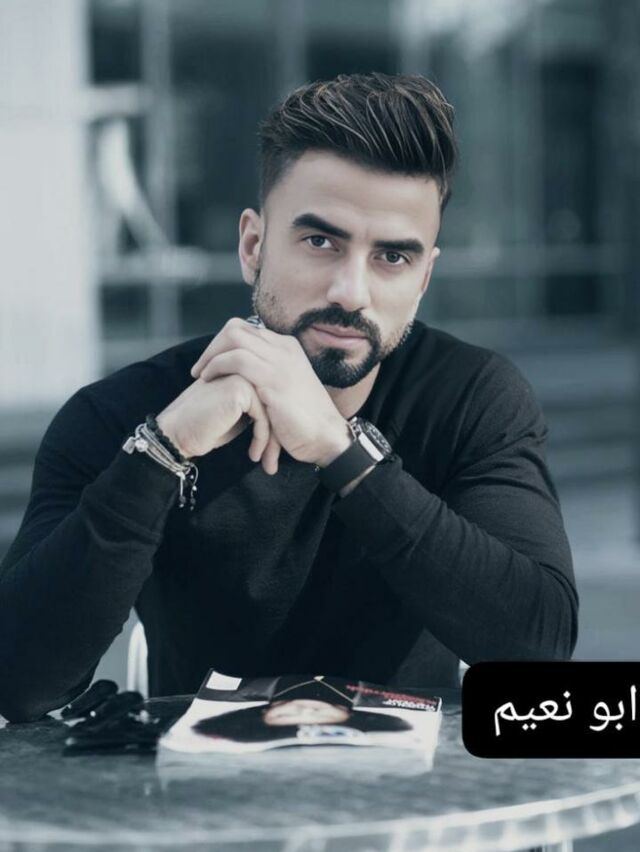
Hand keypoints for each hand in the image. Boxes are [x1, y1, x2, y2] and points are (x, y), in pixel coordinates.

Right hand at [156, 374, 280, 473]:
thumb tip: (280, 419)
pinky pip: (263, 417)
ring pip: (272, 411)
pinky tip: (253, 454)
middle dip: (277, 437)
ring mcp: (241, 375)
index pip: (271, 399)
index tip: (271, 454)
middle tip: (272, 464)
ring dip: (271, 442)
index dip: (275, 428)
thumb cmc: (204, 428)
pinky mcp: (240, 389)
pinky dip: (261, 440)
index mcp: (242, 372)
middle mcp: (243, 369)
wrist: (177, 433)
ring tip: (267, 463)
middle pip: (274, 404)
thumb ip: (256, 408)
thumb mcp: (236, 416)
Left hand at [190, 318, 351, 469]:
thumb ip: (267, 372)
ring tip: (201, 375)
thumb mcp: (286, 386)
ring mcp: (280, 361)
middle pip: (236, 328)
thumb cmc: (304, 420)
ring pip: (234, 338)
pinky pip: (237, 360)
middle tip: (201, 368)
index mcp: (287, 347)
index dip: (222, 344)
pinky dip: (217, 366)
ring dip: (210, 355)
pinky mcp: (273, 379)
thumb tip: (242, 369)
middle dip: (213, 346)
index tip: (211, 363)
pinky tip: (209, 380)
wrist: (326, 437)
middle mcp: (284, 348)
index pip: (246, 330)